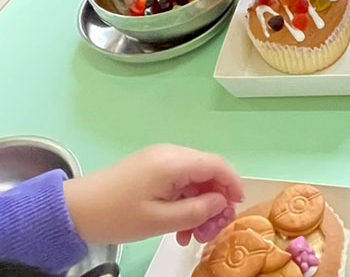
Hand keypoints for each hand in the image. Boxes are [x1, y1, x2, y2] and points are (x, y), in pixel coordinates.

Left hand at [63, 144, 243, 246]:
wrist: (72, 211)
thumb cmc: (116, 215)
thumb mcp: (159, 220)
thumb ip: (196, 211)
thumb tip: (221, 203)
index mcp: (174, 162)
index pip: (217, 165)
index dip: (233, 184)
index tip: (237, 207)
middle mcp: (170, 154)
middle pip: (208, 172)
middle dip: (215, 201)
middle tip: (210, 231)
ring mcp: (160, 160)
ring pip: (194, 179)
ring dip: (199, 205)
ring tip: (192, 235)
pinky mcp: (150, 169)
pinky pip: (179, 182)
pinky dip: (185, 202)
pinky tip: (178, 227)